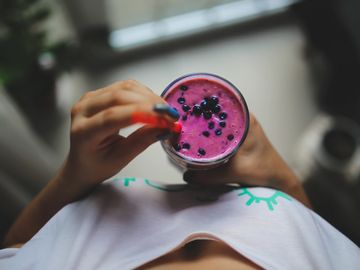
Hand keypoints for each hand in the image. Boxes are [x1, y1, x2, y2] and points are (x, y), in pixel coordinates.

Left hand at [58, 80, 176, 193]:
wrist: (82, 162)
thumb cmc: (98, 165)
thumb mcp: (122, 159)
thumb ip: (143, 140)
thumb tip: (166, 127)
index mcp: (83, 132)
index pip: (113, 117)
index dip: (142, 114)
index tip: (166, 120)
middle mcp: (82, 110)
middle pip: (119, 97)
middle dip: (150, 103)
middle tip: (171, 115)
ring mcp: (89, 98)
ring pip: (124, 88)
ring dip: (149, 97)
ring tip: (166, 111)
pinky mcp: (99, 93)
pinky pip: (124, 86)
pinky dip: (144, 93)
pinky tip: (154, 105)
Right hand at [184, 114, 310, 205]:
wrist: (278, 179)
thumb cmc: (264, 171)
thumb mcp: (234, 172)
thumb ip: (209, 176)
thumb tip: (187, 175)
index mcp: (245, 119)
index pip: (219, 105)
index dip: (201, 106)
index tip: (186, 110)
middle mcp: (243, 118)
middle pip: (216, 112)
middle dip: (199, 116)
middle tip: (182, 122)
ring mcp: (241, 125)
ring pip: (217, 121)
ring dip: (204, 125)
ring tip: (186, 129)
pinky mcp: (239, 135)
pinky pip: (220, 129)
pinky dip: (210, 133)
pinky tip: (199, 139)